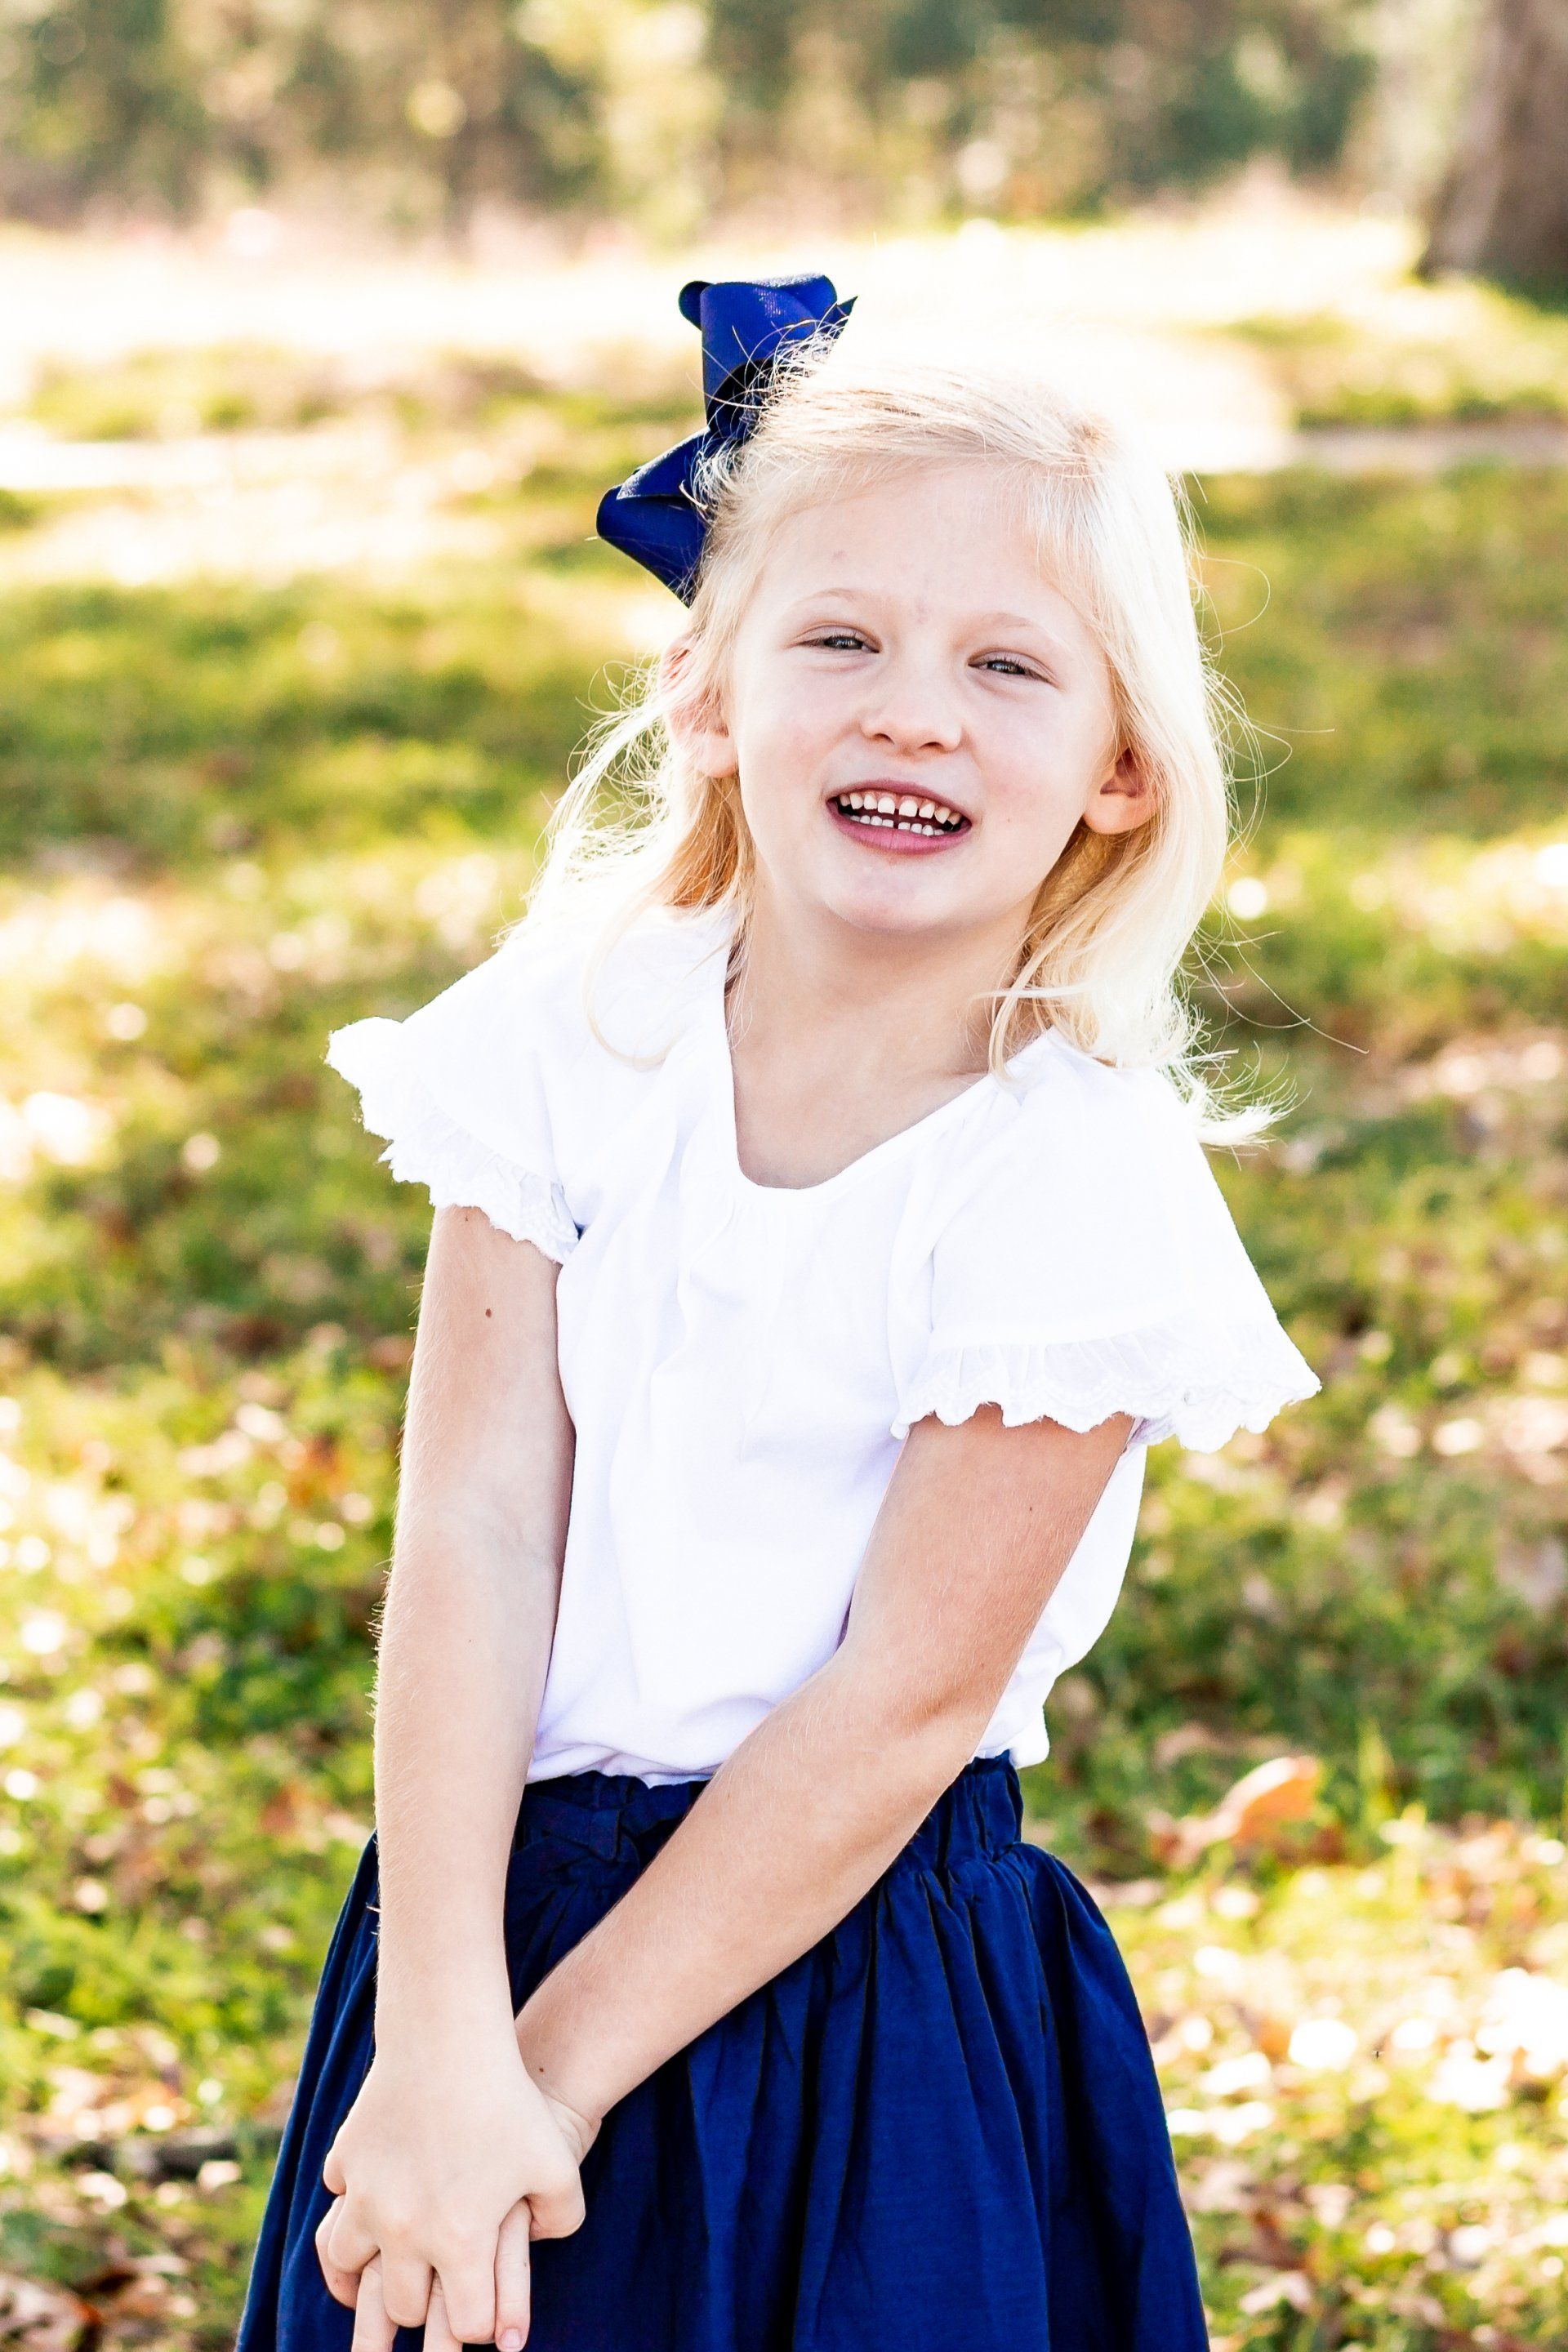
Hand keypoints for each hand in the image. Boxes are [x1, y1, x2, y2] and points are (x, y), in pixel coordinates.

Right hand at [315, 2032, 587, 2349]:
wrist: (450, 2038)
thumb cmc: (510, 2102)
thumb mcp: (557, 2163)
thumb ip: (561, 2217)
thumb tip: (541, 2240)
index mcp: (460, 2242)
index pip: (467, 2323)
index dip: (484, 2324)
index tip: (488, 2313)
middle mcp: (406, 2231)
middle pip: (401, 2308)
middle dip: (422, 2307)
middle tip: (435, 2295)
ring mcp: (367, 2196)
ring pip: (347, 2263)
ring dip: (363, 2271)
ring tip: (376, 2270)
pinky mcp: (346, 2159)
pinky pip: (336, 2197)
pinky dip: (347, 2202)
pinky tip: (365, 2195)